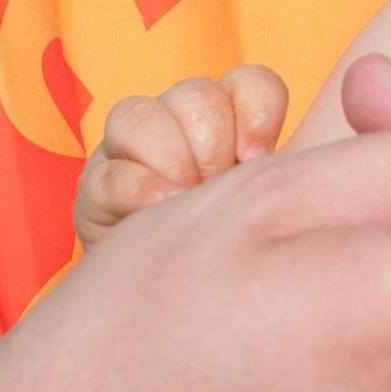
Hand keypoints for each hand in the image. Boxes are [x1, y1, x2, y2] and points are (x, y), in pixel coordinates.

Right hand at [74, 64, 287, 244]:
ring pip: (139, 115)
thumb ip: (295, 176)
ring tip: (186, 198)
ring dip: (172, 159)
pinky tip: (157, 213)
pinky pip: (108, 172)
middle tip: (219, 186)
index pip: (249, 84)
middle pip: (196, 95)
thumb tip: (289, 160)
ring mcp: (129, 151)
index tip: (261, 158)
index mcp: (230, 120)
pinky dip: (138, 190)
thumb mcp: (276, 209)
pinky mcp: (95, 190)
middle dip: (213, 142)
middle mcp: (177, 123)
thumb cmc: (242, 253)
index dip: (258, 110)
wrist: (188, 307)